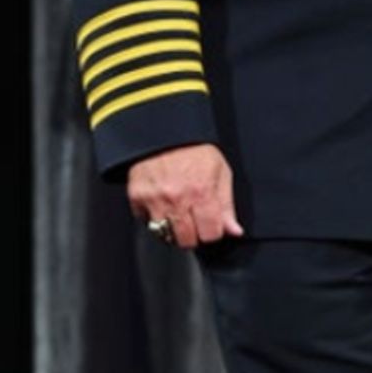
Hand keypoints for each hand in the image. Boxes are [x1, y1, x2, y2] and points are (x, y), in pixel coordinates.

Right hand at [127, 143, 243, 248]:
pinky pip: (145, 222)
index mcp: (202, 192)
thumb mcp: (220, 171)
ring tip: (177, 213)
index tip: (210, 225)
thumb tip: (234, 231)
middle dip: (193, 235)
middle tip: (193, 220)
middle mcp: (177, 199)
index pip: (210, 234)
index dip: (212, 232)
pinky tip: (161, 203)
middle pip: (186, 241)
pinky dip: (153, 218)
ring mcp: (155, 199)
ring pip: (165, 235)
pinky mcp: (137, 197)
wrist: (163, 131)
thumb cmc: (194, 149)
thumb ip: (227, 204)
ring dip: (173, 229)